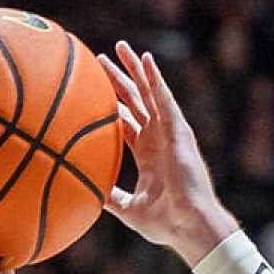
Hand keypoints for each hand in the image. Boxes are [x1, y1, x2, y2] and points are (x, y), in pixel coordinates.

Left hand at [97, 41, 239, 263]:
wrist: (189, 225)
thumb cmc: (165, 223)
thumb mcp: (128, 208)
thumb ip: (109, 196)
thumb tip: (84, 193)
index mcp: (148, 155)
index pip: (126, 121)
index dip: (111, 103)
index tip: (94, 87)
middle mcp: (159, 139)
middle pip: (136, 101)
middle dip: (119, 79)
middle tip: (101, 59)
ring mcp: (169, 133)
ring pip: (150, 93)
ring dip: (136, 70)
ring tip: (122, 48)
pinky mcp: (179, 132)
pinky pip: (165, 99)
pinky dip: (155, 79)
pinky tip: (145, 59)